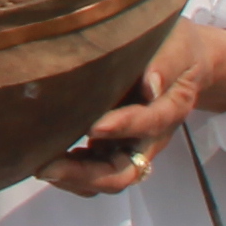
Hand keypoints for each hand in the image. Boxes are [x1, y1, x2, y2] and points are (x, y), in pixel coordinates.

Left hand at [35, 20, 225, 198]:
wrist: (183, 61)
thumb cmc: (178, 48)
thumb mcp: (178, 46)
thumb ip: (165, 63)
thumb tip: (151, 85)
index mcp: (171, 108)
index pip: (149, 123)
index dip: (123, 126)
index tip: (93, 125)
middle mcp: (152, 137)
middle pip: (125, 171)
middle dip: (86, 174)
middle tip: (47, 167)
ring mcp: (132, 145)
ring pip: (108, 177)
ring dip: (75, 178)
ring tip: (42, 167)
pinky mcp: (116, 146)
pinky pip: (97, 170)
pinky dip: (74, 173)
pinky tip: (50, 159)